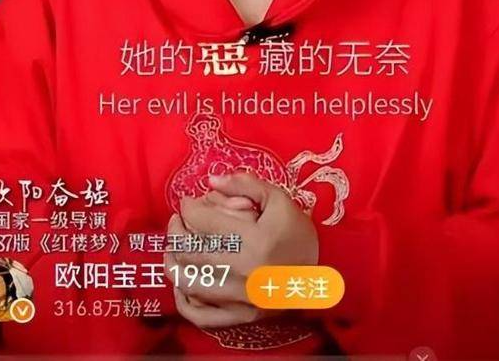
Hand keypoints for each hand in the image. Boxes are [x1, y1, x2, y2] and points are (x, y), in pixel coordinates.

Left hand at [166, 172, 317, 329]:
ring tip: (173, 247)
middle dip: (177, 231)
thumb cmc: (299, 234)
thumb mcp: (279, 200)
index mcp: (254, 240)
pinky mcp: (241, 318)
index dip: (189, 207)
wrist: (325, 275)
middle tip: (177, 220)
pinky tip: (180, 284)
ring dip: (173, 262)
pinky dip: (184, 300)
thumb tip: (211, 181)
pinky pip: (201, 315)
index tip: (187, 201)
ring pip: (189, 282)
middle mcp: (244, 272)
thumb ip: (245, 184)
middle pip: (191, 250)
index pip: (204, 221)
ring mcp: (241, 300)